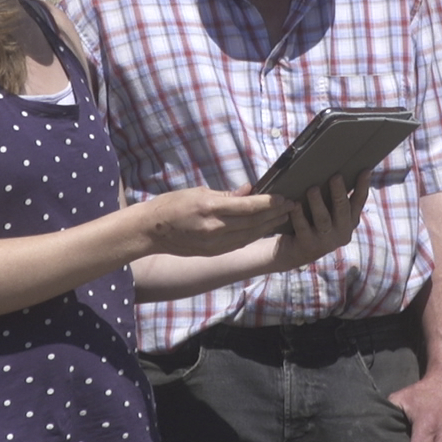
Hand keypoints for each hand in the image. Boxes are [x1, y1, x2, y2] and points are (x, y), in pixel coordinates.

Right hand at [142, 187, 293, 256]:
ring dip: (269, 226)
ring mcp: (214, 243)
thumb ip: (227, 195)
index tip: (283, 197)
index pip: (248, 207)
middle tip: (291, 205)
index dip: (268, 203)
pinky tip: (265, 229)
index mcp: (211, 208)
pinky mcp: (213, 252)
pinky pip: (240, 243)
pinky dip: (255, 235)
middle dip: (275, 214)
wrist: (150, 231)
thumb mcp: (199, 192)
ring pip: (250, 235)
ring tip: (284, 217)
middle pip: (253, 222)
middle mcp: (215, 228)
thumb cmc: (172, 205)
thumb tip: (249, 190)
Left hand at [271, 172, 368, 271]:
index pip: (359, 201)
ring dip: (318, 203)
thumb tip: (334, 168)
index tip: (366, 170)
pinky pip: (303, 228)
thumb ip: (334, 197)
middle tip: (335, 176)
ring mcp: (325, 241)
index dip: (363, 186)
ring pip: (323, 220)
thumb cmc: (313, 223)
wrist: (295, 252)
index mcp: (349, 221)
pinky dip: (298, 216)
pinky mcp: (308, 245)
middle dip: (339, 193)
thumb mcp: (328, 211)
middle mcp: (341, 232)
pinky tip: (294, 204)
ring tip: (312, 189)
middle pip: (342, 210)